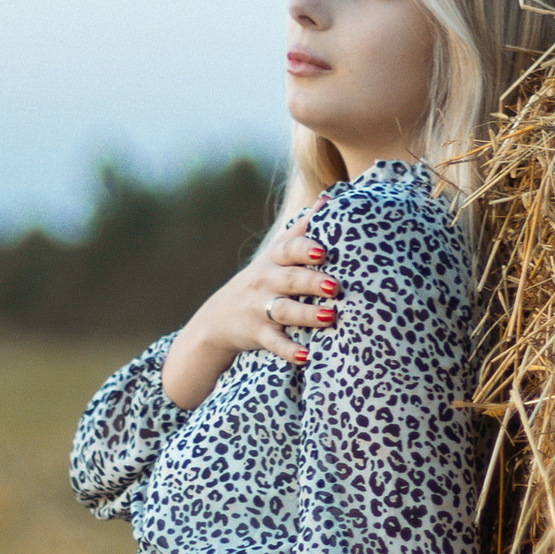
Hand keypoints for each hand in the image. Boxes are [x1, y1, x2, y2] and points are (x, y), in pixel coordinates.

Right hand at [160, 221, 338, 410]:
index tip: (324, 251)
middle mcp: (266, 282)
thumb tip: (331, 197)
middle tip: (336, 286)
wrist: (218, 318)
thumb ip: (302, 228)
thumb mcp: (275, 253)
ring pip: (285, 311)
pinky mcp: (259, 334)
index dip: (305, 249)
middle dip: (312, 282)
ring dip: (308, 315)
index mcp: (273, 260)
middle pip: (291, 280)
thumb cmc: (261, 280)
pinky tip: (306, 356)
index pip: (289, 250)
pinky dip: (289, 350)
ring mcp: (260, 309)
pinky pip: (275, 343)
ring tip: (330, 317)